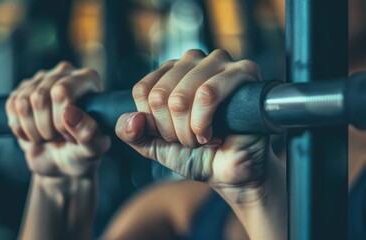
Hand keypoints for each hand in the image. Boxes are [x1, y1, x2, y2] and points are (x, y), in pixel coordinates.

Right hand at [6, 62, 110, 178]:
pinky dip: (19, 127)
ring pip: (23, 103)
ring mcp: (41, 80)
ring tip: (47, 135)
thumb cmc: (81, 151)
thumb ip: (89, 133)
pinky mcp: (22, 90)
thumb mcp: (93, 148)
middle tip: (57, 136)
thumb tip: (70, 113)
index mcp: (87, 79)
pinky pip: (11, 106)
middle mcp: (64, 73)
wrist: (61, 160)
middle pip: (39, 97)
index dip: (60, 120)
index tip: (68, 133)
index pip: (61, 92)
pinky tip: (33, 131)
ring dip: (32, 129)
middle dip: (46, 127)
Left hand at [116, 49, 274, 202]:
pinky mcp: (243, 73)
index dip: (153, 124)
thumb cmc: (195, 153)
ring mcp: (218, 63)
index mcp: (169, 70)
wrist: (230, 171)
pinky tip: (214, 135)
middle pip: (160, 96)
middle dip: (172, 131)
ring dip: (188, 130)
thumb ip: (131, 132)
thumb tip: (132, 119)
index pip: (143, 91)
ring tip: (202, 139)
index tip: (170, 136)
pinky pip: (207, 93)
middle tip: (189, 140)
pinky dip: (203, 122)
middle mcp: (192, 60)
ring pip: (181, 96)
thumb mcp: (153, 145)